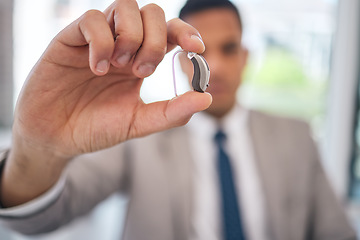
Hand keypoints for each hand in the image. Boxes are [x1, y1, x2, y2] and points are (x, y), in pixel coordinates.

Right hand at [13, 0, 210, 158]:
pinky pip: (92, 18)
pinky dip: (102, 41)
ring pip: (125, 6)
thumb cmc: (96, 128)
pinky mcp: (70, 38)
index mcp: (141, 61)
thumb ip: (172, 112)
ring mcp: (97, 39)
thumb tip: (207, 98)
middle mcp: (122, 45)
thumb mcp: (139, 122)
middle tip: (142, 72)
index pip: (170, 32)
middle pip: (152, 13)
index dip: (186, 32)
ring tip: (119, 67)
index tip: (196, 48)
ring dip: (131, 36)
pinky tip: (97, 68)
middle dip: (155, 40)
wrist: (55, 138)